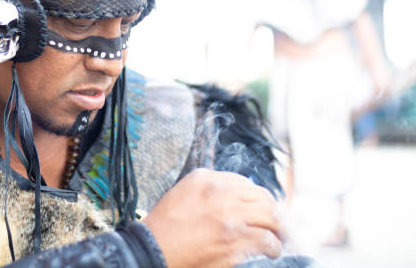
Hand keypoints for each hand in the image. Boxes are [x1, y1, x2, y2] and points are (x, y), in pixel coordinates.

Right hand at [143, 169, 284, 267]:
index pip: (244, 182)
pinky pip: (266, 240)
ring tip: (278, 238)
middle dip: (273, 211)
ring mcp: (229, 216)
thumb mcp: (182, 194)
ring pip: (270, 216)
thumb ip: (207, 191)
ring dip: (278, 229)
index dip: (257, 197)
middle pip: (262, 197)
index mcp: (206, 179)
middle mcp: (220, 193)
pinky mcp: (235, 240)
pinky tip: (271, 251)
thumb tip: (235, 197)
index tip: (261, 207)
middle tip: (277, 224)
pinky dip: (273, 247)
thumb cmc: (164, 227)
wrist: (152, 249)